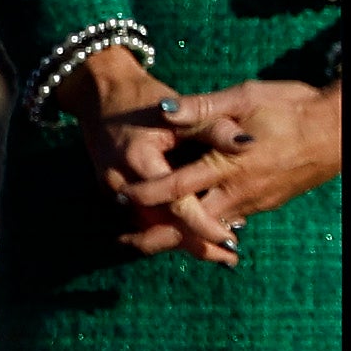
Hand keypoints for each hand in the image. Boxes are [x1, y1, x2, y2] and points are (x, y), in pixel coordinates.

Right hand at [70, 46, 220, 260]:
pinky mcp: (114, 192)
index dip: (204, 224)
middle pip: (162, 226)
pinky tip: (192, 234)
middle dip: (195, 244)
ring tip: (218, 254)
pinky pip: (143, 217)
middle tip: (230, 257)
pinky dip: (167, 227)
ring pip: (151, 227)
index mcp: (139, 160)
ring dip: (182, 240)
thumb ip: (212, 127)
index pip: (176, 204)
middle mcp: (122, 183)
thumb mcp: (179, 108)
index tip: (230, 238)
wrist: (101, 93)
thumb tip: (248, 143)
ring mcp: (114, 191)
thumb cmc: (143, 97)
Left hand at [117, 78, 345, 266]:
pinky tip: (194, 222)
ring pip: (211, 226)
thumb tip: (164, 110)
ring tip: (150, 234)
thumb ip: (202, 108)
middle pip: (191, 223)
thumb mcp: (245, 97)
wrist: (338, 130)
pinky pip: (230, 220)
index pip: (178, 187)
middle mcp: (240, 191)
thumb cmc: (292, 106)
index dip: (147, 194)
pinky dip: (207, 226)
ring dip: (182, 232)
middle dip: (159, 234)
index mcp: (229, 164)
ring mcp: (255, 202)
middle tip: (127, 239)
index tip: (121, 197)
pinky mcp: (266, 203)